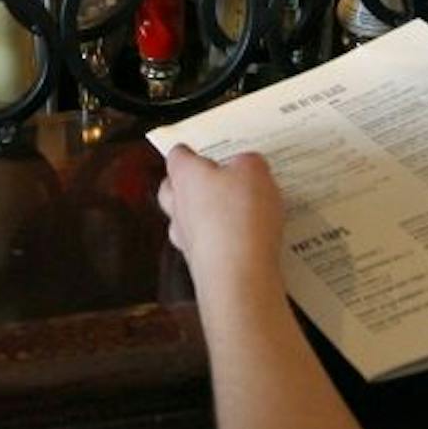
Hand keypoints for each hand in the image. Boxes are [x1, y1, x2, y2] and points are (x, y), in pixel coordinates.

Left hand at [157, 144, 285, 299]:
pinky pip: (208, 248)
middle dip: (188, 186)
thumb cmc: (238, 218)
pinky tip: (247, 242)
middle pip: (172, 191)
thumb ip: (249, 163)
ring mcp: (188, 240)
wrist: (238, 278)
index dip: (188, 152)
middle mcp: (179, 208)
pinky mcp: (202, 266)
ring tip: (235, 214)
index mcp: (186, 177)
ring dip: (205, 217)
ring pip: (187, 222)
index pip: (177, 157)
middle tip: (211, 181)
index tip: (195, 150)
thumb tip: (246, 166)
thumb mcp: (255, 172)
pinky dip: (222, 243)